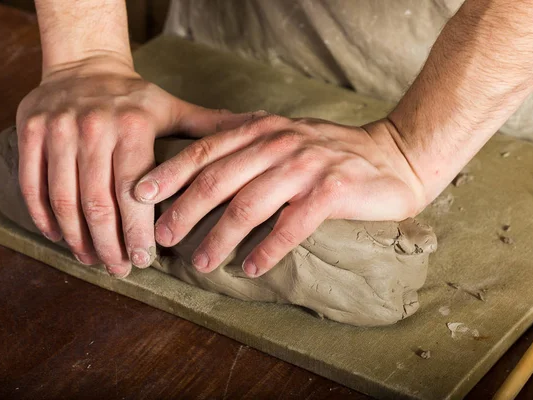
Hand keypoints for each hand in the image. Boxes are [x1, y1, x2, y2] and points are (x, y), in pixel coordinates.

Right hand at [16, 56, 250, 277]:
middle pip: (97, 203)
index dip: (137, 232)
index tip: (144, 261)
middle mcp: (92, 127)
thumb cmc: (134, 97)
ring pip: (63, 199)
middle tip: (120, 270)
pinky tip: (60, 237)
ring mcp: (56, 130)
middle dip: (109, 245)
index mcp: (133, 126)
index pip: (133, 192)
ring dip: (77, 239)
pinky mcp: (29, 132)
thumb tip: (255, 133)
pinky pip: (32, 185)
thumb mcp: (172, 108)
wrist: (83, 64)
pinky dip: (44, 217)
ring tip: (93, 260)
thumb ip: (210, 128)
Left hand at [135, 115, 426, 277]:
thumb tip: (200, 161)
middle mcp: (279, 143)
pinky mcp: (332, 191)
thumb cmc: (330, 152)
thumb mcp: (284, 136)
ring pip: (249, 204)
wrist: (394, 155)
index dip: (169, 173)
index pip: (205, 150)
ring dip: (220, 237)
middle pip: (218, 179)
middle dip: (184, 211)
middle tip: (162, 239)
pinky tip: (250, 268)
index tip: (139, 196)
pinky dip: (268, 248)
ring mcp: (306, 166)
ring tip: (201, 262)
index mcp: (261, 129)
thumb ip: (247, 143)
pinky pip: (292, 225)